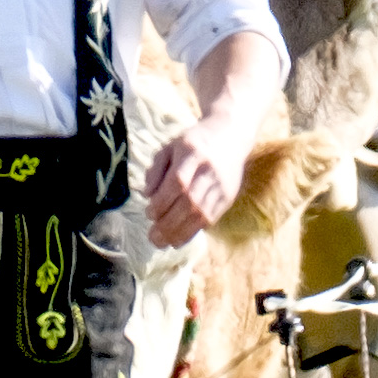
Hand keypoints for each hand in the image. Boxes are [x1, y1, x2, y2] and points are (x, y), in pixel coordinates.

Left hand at [143, 118, 245, 246]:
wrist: (230, 134)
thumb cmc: (193, 142)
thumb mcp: (170, 147)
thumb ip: (157, 169)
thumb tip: (146, 195)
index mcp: (192, 153)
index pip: (178, 182)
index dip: (162, 202)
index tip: (148, 214)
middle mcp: (209, 170)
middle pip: (190, 201)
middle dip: (169, 223)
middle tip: (153, 237)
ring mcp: (221, 185)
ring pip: (202, 213)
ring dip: (181, 232)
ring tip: (164, 242)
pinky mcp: (228, 196)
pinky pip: (212, 217)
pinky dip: (194, 231)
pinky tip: (179, 239)